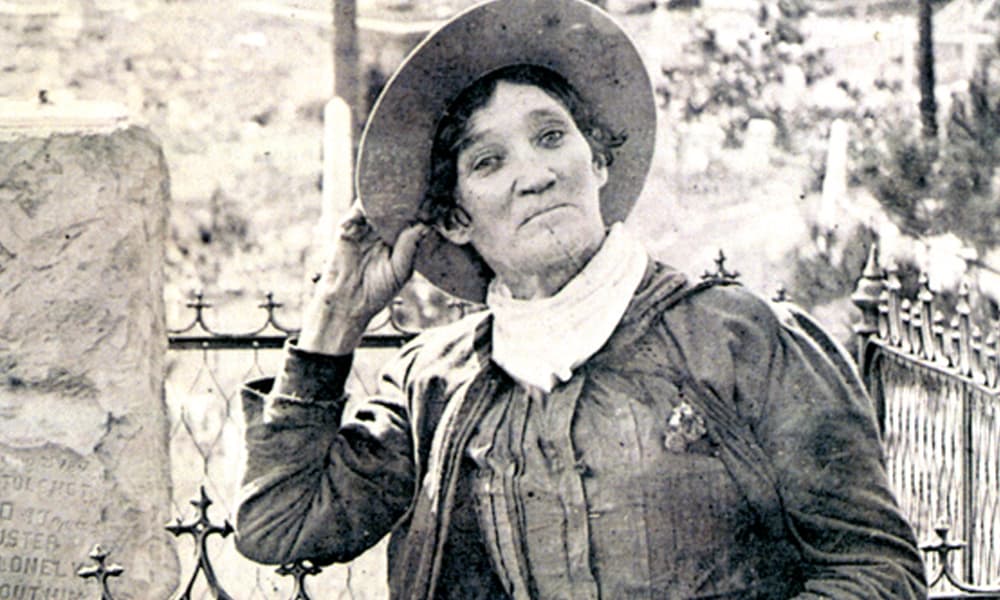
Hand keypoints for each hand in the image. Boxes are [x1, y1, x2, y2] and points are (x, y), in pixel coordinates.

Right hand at [298, 203, 429, 353]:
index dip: (417, 210)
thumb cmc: (377, 290)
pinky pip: (354, 213)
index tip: (430, 200)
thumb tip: (425, 226)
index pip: (408, 219)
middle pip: (391, 208)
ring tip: (394, 193)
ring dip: (382, 199)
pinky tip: (373, 205)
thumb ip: (410, 247)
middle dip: (401, 199)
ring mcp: (363, 230)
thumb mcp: (400, 270)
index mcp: (396, 241)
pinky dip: (363, 206)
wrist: (349, 302)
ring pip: (373, 206)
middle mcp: (380, 233)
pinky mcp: (346, 230)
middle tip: (414, 188)